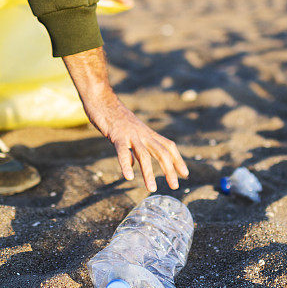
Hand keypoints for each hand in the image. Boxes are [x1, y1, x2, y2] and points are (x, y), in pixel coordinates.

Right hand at [62, 48, 187, 190]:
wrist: (102, 99)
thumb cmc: (113, 117)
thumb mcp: (126, 134)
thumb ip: (130, 149)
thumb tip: (130, 165)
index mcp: (147, 133)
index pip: (168, 146)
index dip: (178, 160)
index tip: (185, 174)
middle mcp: (142, 134)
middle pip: (162, 152)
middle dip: (170, 170)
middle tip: (175, 186)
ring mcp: (131, 134)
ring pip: (144, 155)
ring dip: (149, 173)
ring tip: (152, 189)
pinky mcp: (116, 135)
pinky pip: (122, 151)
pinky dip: (125, 164)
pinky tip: (128, 177)